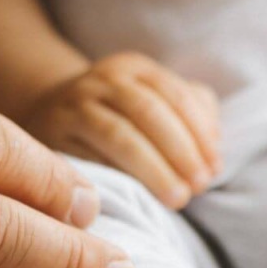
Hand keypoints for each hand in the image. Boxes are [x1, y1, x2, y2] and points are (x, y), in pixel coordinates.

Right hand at [21, 52, 221, 209]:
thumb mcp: (155, 103)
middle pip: (148, 112)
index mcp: (134, 68)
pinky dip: (120, 180)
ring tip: (177, 198)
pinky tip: (140, 198)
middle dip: (180, 151)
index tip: (215, 169)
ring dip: (154, 170)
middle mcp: (103, 81)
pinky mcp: (54, 137)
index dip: (200, 134)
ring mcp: (75, 107)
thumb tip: (213, 148)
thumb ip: (192, 114)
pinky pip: (90, 160)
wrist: (51, 113)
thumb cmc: (122, 118)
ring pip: (119, 136)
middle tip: (199, 186)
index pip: (175, 96)